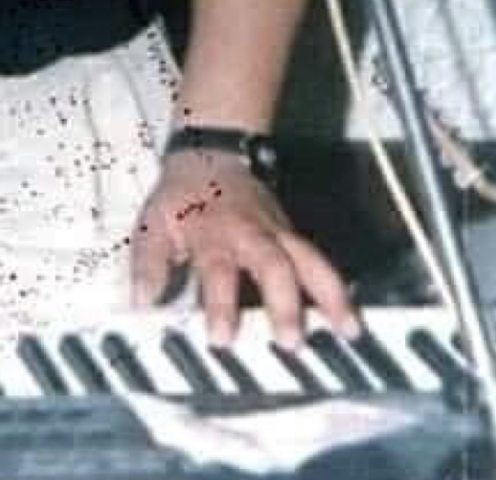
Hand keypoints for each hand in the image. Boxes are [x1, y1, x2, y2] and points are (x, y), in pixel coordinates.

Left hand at [130, 149, 359, 348]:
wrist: (209, 154)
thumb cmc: (180, 197)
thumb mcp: (152, 222)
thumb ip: (148, 263)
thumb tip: (144, 302)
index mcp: (213, 232)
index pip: (218, 269)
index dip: (220, 303)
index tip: (221, 338)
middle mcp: (251, 233)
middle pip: (274, 264)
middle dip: (285, 302)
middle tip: (290, 341)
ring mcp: (278, 233)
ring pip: (310, 258)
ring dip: (329, 295)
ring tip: (348, 331)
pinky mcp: (293, 238)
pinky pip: (320, 262)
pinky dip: (338, 290)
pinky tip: (351, 321)